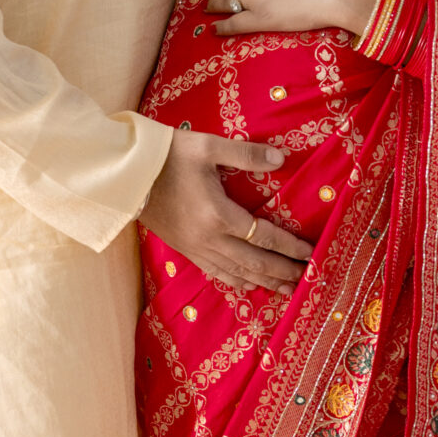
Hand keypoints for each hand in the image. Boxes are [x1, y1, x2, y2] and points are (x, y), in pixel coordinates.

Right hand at [139, 131, 312, 293]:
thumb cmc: (168, 155)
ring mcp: (195, 248)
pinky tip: (249, 286)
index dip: (290, 246)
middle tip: (308, 279)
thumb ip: (247, 154)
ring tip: (287, 290)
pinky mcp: (184, 250)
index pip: (265, 236)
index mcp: (218, 215)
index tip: (311, 253)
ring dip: (265, 282)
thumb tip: (281, 158)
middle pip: (255, 262)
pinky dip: (237, 281)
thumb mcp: (208, 146)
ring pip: (237, 272)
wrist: (126, 174)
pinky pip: (216, 272)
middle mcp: (209, 239)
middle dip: (283, 271)